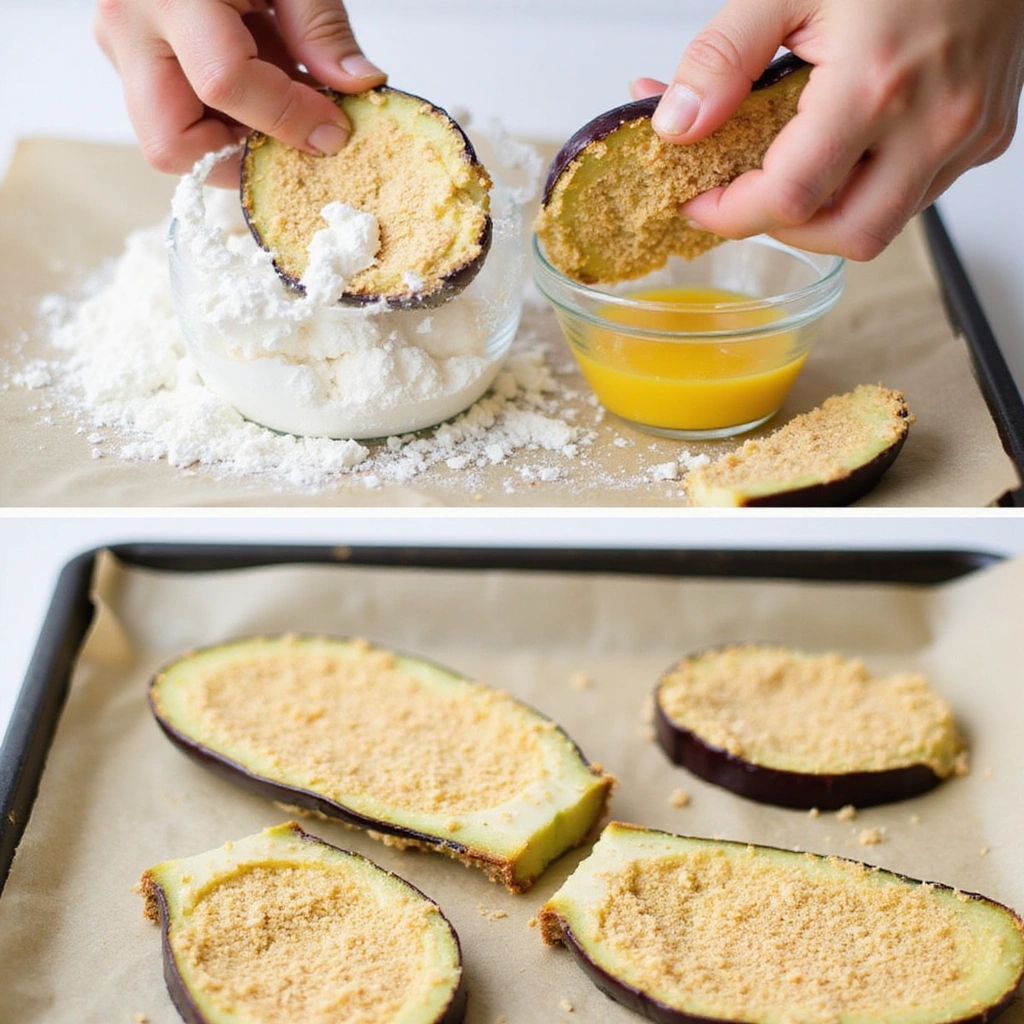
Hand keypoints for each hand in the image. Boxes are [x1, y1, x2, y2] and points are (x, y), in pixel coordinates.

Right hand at [94, 0, 385, 185]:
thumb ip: (321, 26)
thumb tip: (359, 86)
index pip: (225, 83)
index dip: (290, 118)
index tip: (336, 130)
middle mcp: (129, 30)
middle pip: (172, 143)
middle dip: (240, 158)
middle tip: (293, 142)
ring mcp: (122, 52)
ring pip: (172, 144)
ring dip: (234, 144)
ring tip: (276, 104)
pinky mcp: (132, 67)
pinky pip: (179, 124)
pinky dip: (225, 126)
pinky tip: (257, 92)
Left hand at [634, 0, 1023, 258]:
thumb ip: (724, 57)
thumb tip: (679, 124)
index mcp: (876, 84)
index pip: (788, 198)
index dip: (727, 213)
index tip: (695, 200)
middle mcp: (932, 121)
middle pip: (840, 234)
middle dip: (779, 227)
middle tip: (743, 193)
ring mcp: (967, 134)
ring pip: (880, 227)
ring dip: (824, 215)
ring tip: (793, 168)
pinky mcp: (986, 135)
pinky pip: (915, 196)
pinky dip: (867, 191)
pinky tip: (847, 148)